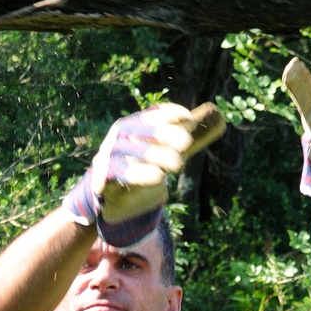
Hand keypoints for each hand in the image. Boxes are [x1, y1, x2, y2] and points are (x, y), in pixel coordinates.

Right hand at [64, 102, 225, 244]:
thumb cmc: (136, 172)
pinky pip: (122, 172)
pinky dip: (140, 174)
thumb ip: (177, 144)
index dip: (170, 114)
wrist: (105, 196)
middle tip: (187, 145)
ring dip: (157, 156)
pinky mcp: (103, 174)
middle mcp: (120, 135)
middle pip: (144, 131)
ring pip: (135, 152)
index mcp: (134, 126)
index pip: (153, 115)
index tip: (190, 120)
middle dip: (166, 135)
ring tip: (178, 165)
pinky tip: (158, 177)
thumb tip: (207, 124)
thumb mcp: (157, 155)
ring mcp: (109, 153)